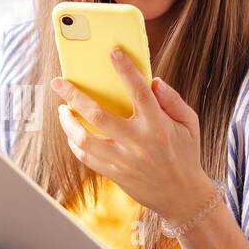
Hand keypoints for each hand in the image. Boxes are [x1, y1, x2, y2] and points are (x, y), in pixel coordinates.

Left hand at [50, 48, 213, 224]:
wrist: (182, 196)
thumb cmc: (185, 154)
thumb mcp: (189, 124)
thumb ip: (173, 100)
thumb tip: (154, 81)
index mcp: (158, 125)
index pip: (139, 91)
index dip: (126, 70)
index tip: (112, 53)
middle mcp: (138, 141)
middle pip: (98, 114)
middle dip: (74, 96)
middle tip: (59, 82)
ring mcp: (123, 160)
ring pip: (85, 139)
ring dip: (68, 123)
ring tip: (62, 110)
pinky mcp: (114, 173)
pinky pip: (86, 157)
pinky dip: (75, 143)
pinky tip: (72, 132)